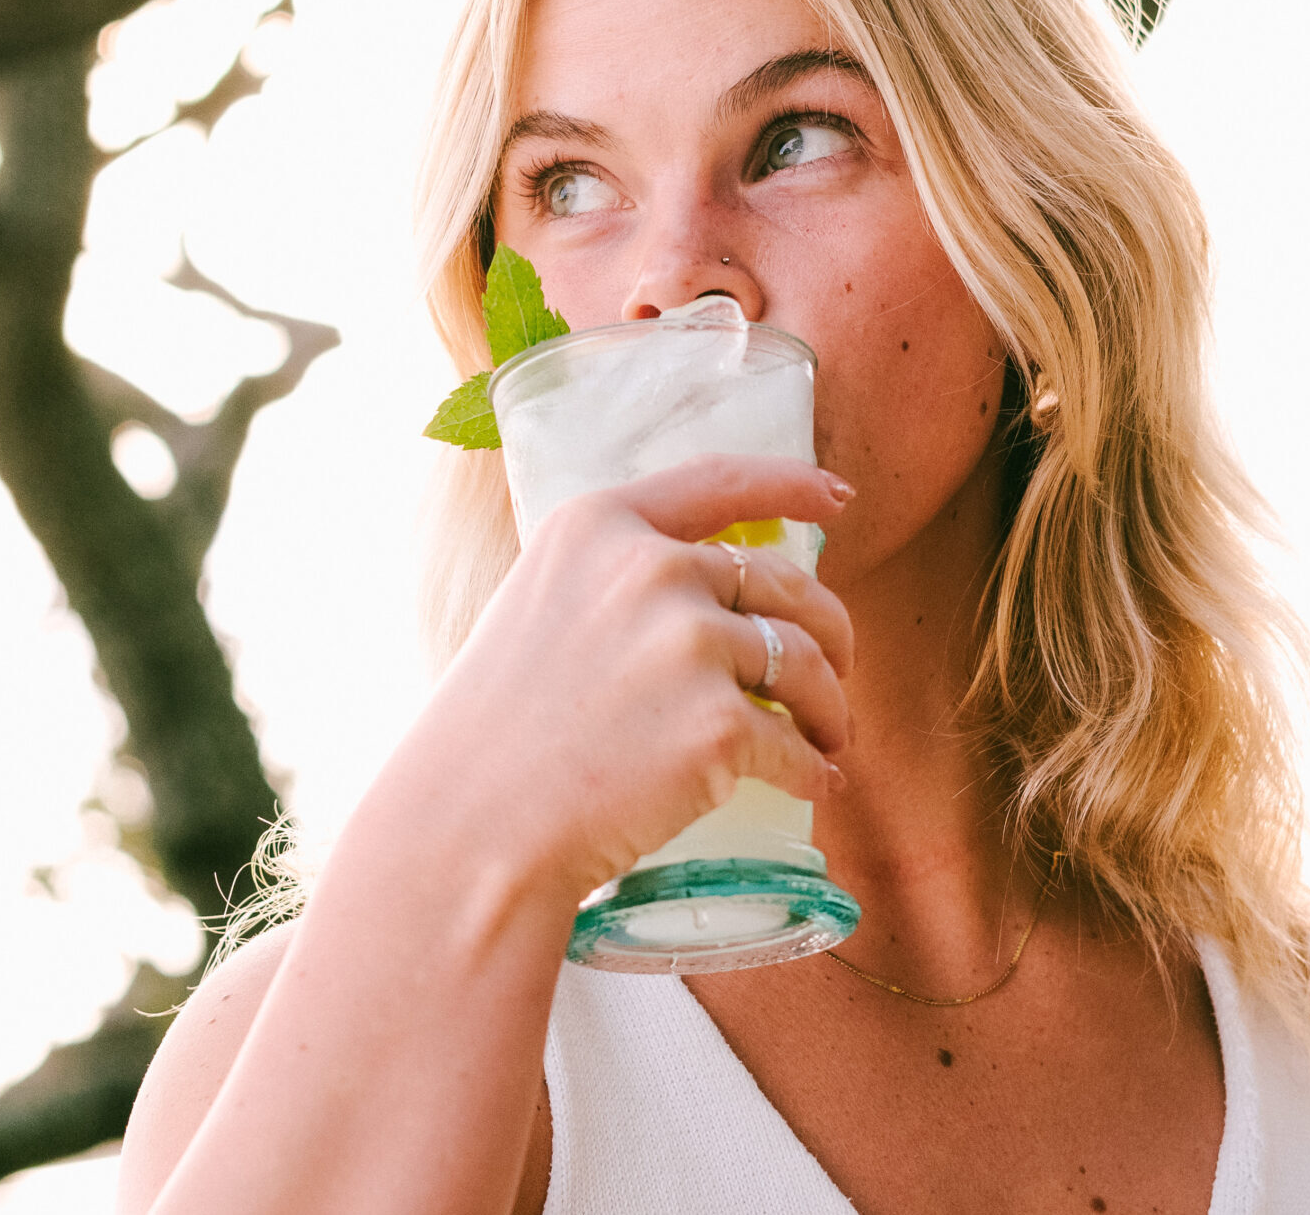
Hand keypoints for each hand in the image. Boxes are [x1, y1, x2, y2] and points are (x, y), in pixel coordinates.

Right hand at [406, 454, 855, 900]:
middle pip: (787, 584)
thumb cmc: (496, 733)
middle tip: (835, 672)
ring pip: (807, 664)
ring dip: (828, 706)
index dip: (793, 484)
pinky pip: (797, 747)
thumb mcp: (540, 607)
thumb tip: (710, 594)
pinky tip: (813, 783)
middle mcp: (651, 569)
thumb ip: (615, 581)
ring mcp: (690, 644)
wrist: (472, 828)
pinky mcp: (719, 725)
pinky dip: (812, 770)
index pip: (721, 481)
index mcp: (600, 526)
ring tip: (826, 738)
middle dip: (829, 630)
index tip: (838, 499)